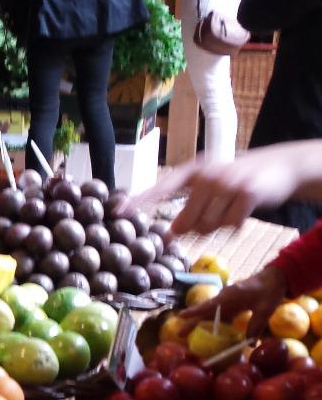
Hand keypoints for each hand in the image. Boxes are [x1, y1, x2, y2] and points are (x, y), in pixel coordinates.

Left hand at [123, 142, 321, 235]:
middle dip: (196, 228)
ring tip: (230, 208)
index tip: (118, 212)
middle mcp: (205, 175)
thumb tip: (172, 234)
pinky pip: (231, 226)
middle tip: (214, 214)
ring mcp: (226, 183)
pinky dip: (236, 225)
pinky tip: (243, 210)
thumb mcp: (211, 186)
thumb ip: (190, 206)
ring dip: (218, 226)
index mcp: (192, 172)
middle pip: (186, 222)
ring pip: (208, 227)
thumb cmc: (239, 180)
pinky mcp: (246, 193)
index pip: (160, 187)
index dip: (140, 201)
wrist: (280, 166)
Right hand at [179, 267, 287, 334]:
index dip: (194, 312)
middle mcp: (224, 298)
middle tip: (180, 334)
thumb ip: (256, 326)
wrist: (275, 277)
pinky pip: (219, 313)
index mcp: (229, 297)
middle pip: (204, 311)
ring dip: (201, 323)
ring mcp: (227, 299)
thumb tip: (249, 344)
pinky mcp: (231, 301)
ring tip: (191, 335)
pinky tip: (213, 331)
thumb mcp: (265, 309)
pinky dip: (214, 322)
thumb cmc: (270, 290)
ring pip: (210, 313)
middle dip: (192, 322)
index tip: (180, 317)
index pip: (208, 305)